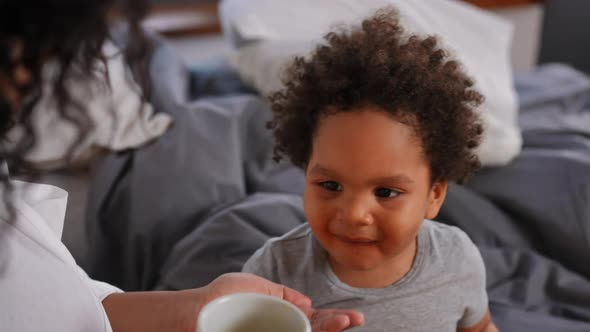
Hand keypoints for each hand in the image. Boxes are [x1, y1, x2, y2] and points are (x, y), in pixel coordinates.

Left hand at [195, 273, 363, 331]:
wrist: (195, 310)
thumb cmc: (222, 297)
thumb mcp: (257, 286)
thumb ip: (283, 293)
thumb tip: (310, 304)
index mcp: (281, 316)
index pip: (314, 320)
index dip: (334, 319)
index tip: (353, 317)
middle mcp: (280, 331)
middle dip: (336, 327)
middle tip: (352, 320)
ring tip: (342, 322)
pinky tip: (321, 330)